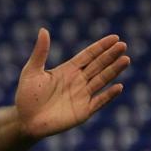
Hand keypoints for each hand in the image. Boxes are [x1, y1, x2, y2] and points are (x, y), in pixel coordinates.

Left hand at [15, 28, 129, 139]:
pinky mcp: (83, 111)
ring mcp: (82, 96)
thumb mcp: (31, 72)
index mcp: (67, 70)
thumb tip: (43, 29)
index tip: (114, 37)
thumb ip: (40, 52)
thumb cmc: (27, 96)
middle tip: (123, 45)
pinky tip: (118, 86)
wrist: (25, 121)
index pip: (88, 56)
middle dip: (110, 55)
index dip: (101, 47)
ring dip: (113, 70)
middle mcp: (78, 81)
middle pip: (98, 65)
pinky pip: (99, 102)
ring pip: (102, 80)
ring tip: (125, 59)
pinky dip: (109, 95)